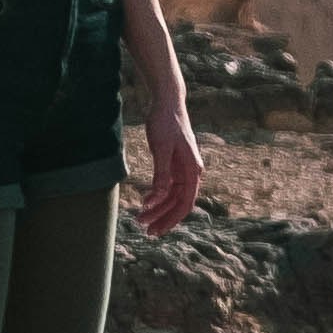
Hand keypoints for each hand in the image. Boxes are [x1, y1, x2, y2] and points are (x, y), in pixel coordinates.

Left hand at [133, 82, 206, 237]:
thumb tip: (158, 199)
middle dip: (162, 218)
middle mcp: (190, 172)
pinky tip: (145, 202)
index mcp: (192, 170)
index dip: (170, 219)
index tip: (156, 230)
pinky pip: (167, 187)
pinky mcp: (174, 164)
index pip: (184, 203)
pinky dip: (156, 196)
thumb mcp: (161, 148)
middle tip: (145, 231)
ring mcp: (183, 169)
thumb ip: (162, 175)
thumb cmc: (165, 122)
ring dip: (158, 209)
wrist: (168, 102)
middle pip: (178, 204)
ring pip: (172, 197)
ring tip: (140, 219)